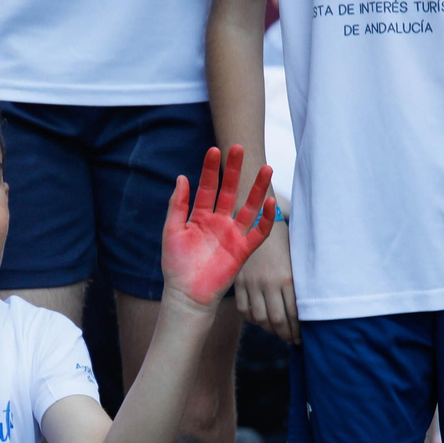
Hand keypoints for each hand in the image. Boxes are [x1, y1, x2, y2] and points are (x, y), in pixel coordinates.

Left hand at [161, 145, 276, 309]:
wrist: (186, 294)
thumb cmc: (176, 264)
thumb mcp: (171, 230)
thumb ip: (177, 205)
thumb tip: (182, 177)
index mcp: (200, 216)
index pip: (208, 187)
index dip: (211, 169)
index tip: (214, 149)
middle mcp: (219, 222)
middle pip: (230, 191)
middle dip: (235, 170)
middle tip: (239, 148)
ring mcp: (232, 235)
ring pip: (249, 207)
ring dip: (258, 189)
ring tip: (267, 168)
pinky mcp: (243, 250)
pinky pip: (259, 232)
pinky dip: (267, 219)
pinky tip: (272, 202)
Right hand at [235, 217, 299, 342]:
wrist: (256, 219)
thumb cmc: (282, 239)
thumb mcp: (295, 260)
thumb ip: (297, 283)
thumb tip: (304, 308)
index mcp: (287, 279)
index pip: (295, 314)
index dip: (299, 330)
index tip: (302, 338)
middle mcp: (269, 284)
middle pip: (278, 321)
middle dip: (286, 335)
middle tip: (292, 340)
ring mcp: (252, 284)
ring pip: (260, 318)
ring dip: (269, 329)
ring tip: (277, 332)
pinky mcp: (239, 282)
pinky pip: (244, 309)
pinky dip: (252, 319)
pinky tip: (259, 319)